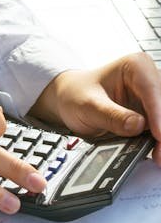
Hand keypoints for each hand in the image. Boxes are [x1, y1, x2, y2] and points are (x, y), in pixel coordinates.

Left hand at [29, 52, 160, 163]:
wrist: (70, 100)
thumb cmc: (76, 94)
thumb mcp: (88, 105)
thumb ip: (111, 115)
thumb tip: (137, 125)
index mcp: (135, 66)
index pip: (153, 90)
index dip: (158, 114)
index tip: (159, 135)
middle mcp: (149, 79)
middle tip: (159, 153)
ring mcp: (153, 99)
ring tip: (158, 156)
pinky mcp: (153, 115)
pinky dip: (160, 141)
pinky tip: (156, 152)